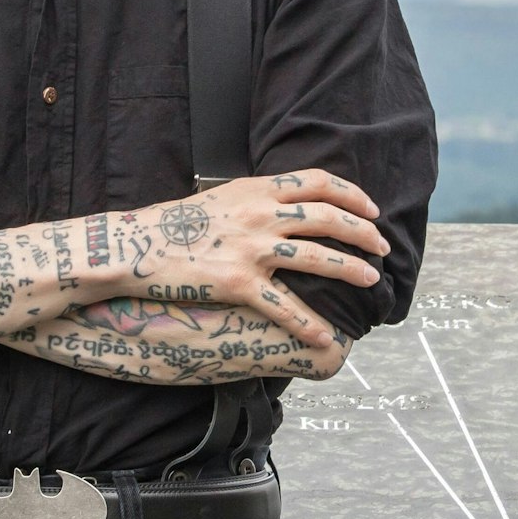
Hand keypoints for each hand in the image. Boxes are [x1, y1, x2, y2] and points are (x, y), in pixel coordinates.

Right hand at [124, 169, 387, 346]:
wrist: (135, 246)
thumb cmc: (174, 224)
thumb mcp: (220, 197)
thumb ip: (256, 198)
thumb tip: (285, 203)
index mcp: (256, 189)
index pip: (318, 181)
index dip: (352, 194)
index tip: (371, 209)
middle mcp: (259, 214)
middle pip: (328, 217)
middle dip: (363, 232)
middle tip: (381, 247)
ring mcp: (250, 249)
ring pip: (318, 257)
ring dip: (351, 270)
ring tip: (372, 281)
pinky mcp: (238, 283)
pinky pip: (284, 306)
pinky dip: (309, 324)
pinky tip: (326, 337)